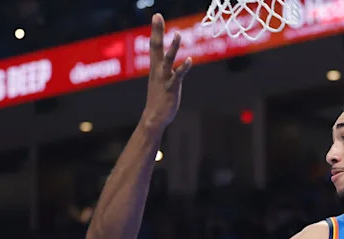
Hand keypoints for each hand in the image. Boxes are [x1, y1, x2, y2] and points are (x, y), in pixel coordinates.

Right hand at [140, 14, 192, 132]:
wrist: (154, 117)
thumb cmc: (159, 98)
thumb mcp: (159, 79)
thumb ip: (163, 69)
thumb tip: (166, 62)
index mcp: (155, 67)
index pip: (154, 45)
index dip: (156, 30)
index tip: (156, 16)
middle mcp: (158, 70)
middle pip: (157, 47)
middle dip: (158, 31)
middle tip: (157, 16)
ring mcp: (164, 78)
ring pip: (168, 59)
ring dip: (173, 47)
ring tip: (177, 33)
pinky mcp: (172, 88)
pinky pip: (178, 75)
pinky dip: (183, 67)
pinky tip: (189, 59)